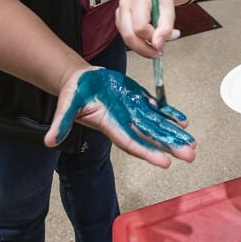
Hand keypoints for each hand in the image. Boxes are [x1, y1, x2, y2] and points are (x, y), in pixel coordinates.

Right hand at [44, 67, 195, 168]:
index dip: (149, 152)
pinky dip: (170, 114)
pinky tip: (183, 122)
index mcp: (111, 125)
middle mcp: (126, 121)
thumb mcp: (66, 105)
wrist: (80, 79)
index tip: (165, 162)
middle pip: (151, 137)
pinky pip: (157, 109)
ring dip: (174, 133)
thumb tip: (49, 141)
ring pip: (158, 125)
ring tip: (192, 143)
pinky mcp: (138, 99)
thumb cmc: (74, 93)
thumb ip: (60, 123)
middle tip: (190, 156)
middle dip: (170, 146)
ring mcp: (134, 111)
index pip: (132, 143)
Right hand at [116, 0, 175, 57]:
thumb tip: (157, 44)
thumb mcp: (169, 12)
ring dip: (141, 47)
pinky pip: (126, 38)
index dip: (151, 37)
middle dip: (144, 48)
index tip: (161, 42)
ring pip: (126, 39)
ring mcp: (120, 13)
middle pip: (129, 36)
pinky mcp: (119, 21)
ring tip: (154, 45)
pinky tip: (146, 39)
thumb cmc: (162, 0)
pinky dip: (137, 43)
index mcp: (138, 0)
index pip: (140, 27)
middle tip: (157, 52)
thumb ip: (165, 28)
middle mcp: (125, 5)